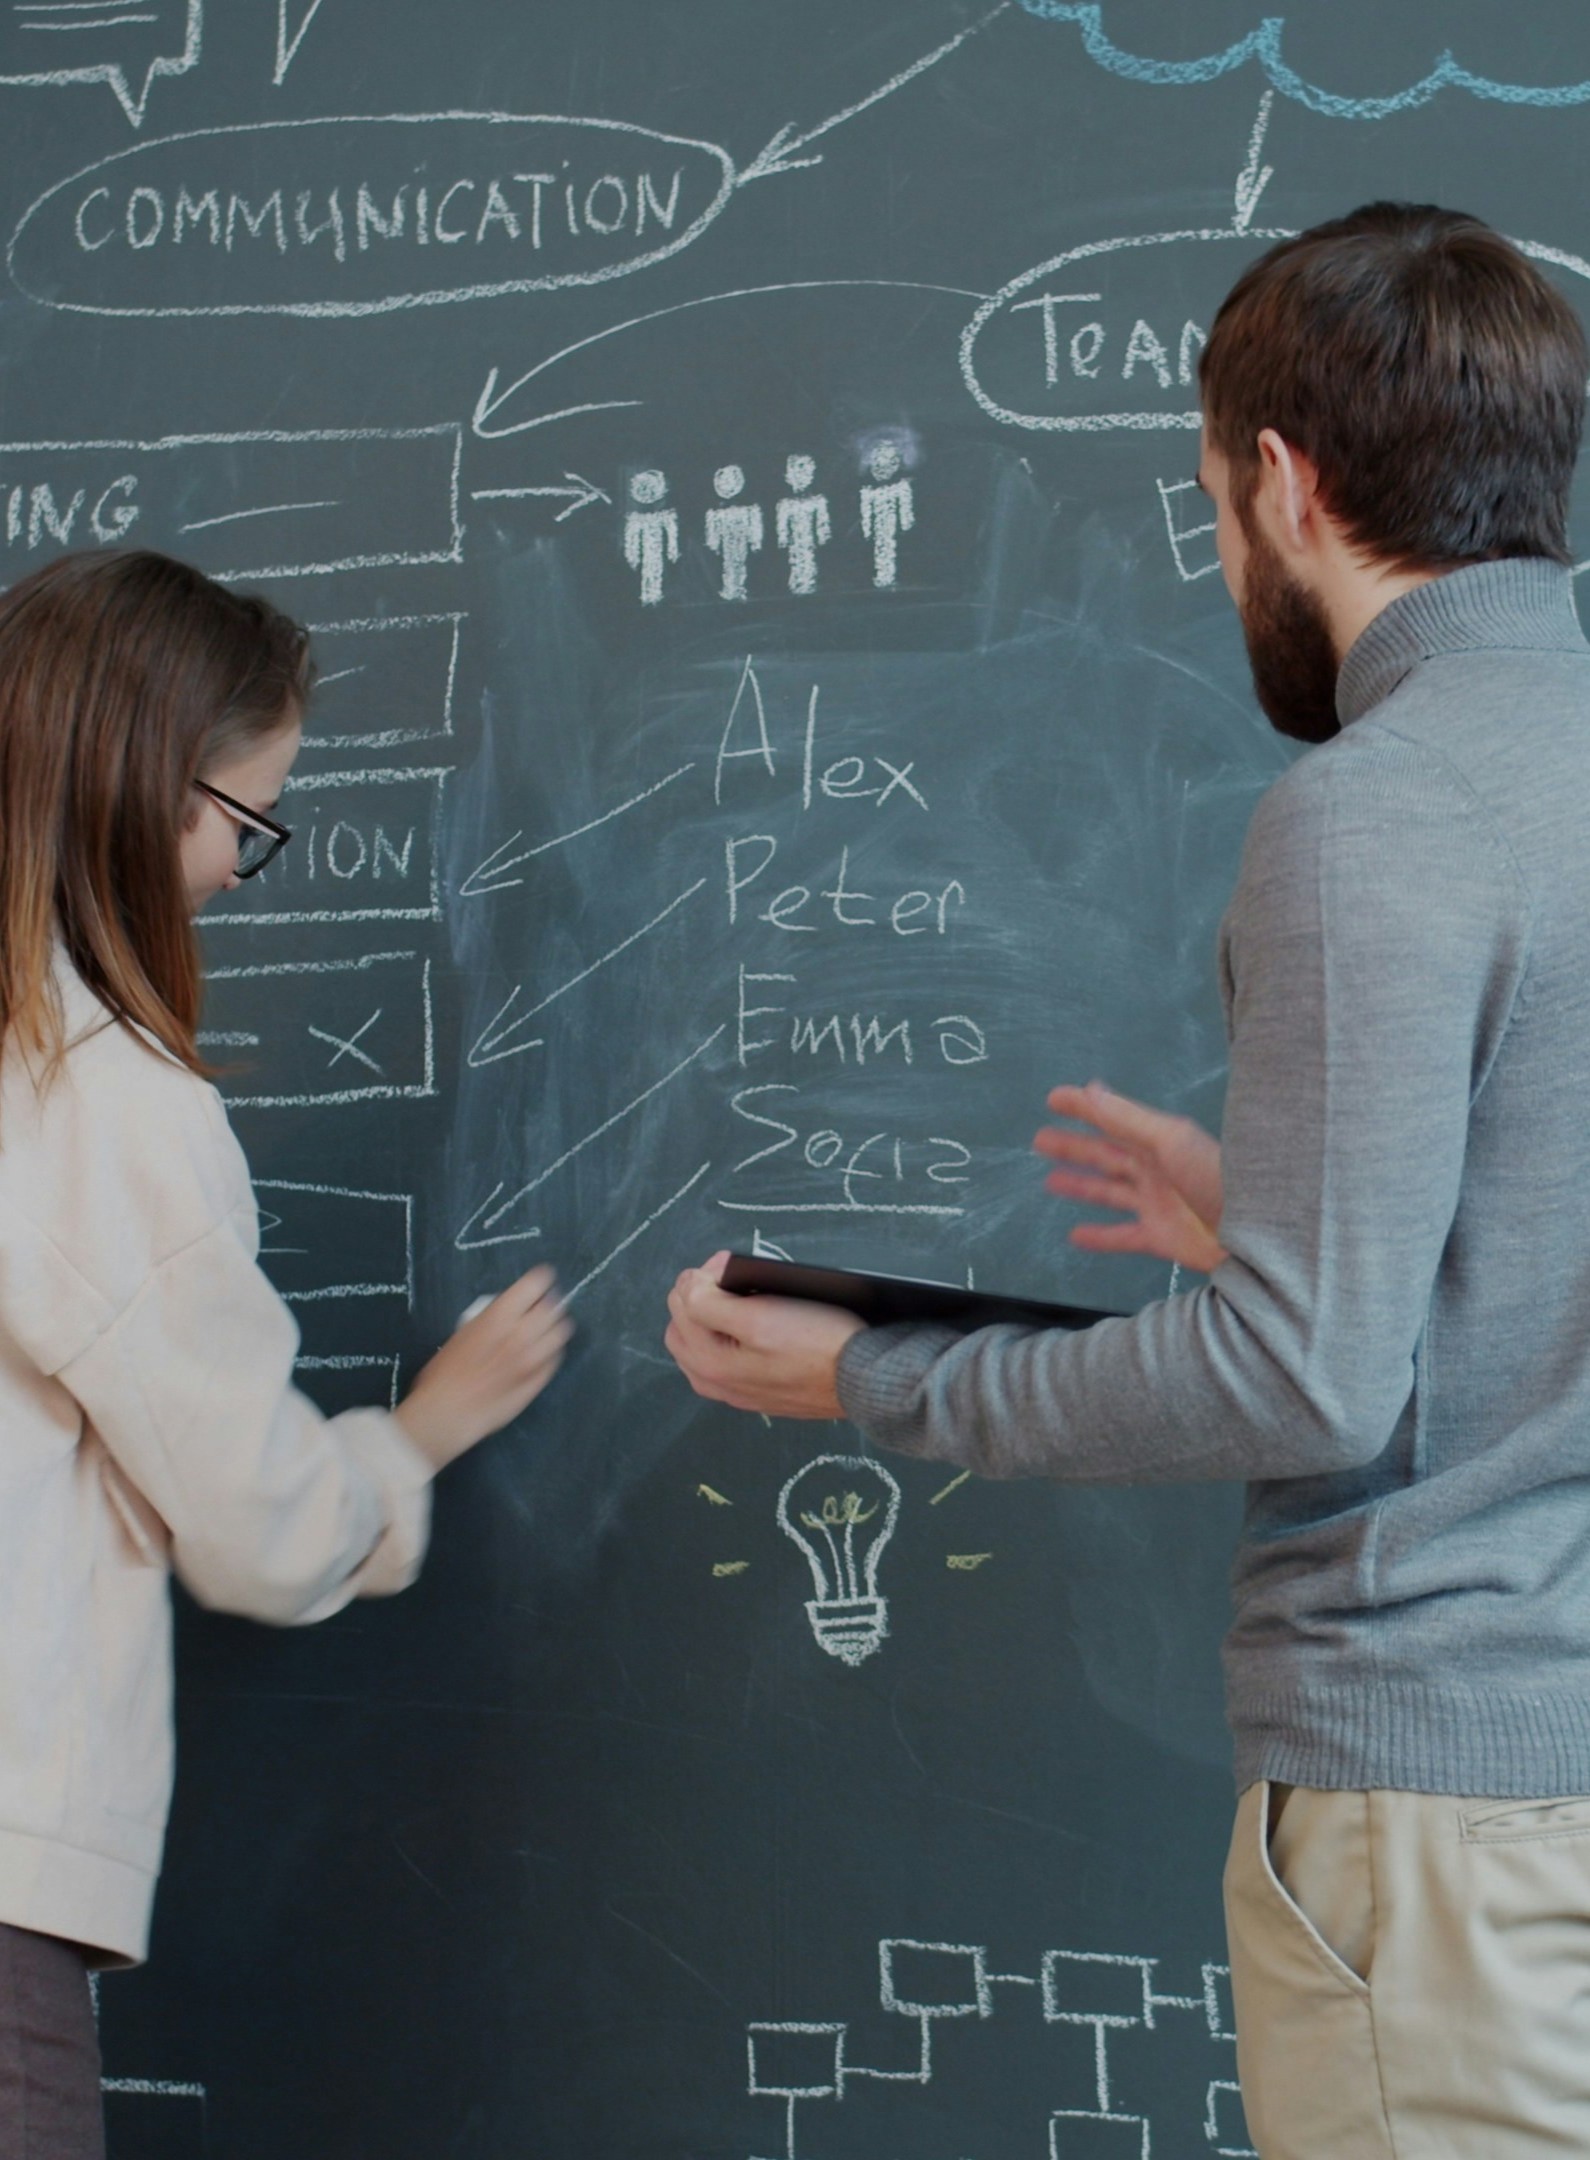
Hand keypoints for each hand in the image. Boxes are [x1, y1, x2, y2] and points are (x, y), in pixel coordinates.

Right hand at [394, 1264, 571, 1469]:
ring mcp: (535, 1358)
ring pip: (561, 1332)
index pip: (536, 1284)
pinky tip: (541, 1354)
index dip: (541, 1280)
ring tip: (546, 1330)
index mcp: (501, 1314)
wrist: (448, 1411)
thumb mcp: (465, 1331)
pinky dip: (551, 1352)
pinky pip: (556, 1359)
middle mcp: (523, 1332)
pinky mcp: (540, 1380)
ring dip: (555, 1327)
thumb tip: (509, 1313)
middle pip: (554, 1306)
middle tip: (543, 1307)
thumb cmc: (445, 1370)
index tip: (542, 1281)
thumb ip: (493, 1319)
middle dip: (550, 1303)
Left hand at [666, 1251, 864, 1417]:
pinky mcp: (757, 1394)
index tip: (730, 1264)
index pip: (681, 1301)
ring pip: (700, 1345)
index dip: (703, 1274)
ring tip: (740, 1300)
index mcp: (707, 1363)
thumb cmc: (816, 1345)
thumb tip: (691, 1284)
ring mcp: (735, 1392)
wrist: (861, 1379)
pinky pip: (725, 1360)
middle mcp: (714, 1383)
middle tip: (732, 1279)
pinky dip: (727, 1338)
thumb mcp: (757, 1316)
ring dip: (711, 1317)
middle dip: (700, 1295)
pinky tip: (751, 1327)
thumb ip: (708, 1302)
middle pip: (683, 1326)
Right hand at [1035, 1081, 1226, 1272]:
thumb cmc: (1217, 1179)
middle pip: (1107, 1155)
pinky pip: (1122, 1236)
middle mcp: (1156, 1170)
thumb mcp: (1170, 1141)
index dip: (1084, 1108)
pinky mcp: (1161, 1238)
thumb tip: (1090, 1088)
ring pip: (1110, 1192)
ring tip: (1050, 1181)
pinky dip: (1099, 1236)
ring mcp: (1158, 1205)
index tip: (1054, 1098)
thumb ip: (1126, 1118)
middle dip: (1075, 1147)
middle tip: (1040, 1140)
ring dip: (1081, 1185)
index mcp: (1160, 1142)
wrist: (1256, 1235)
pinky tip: (1075, 1235)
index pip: (1113, 1119)